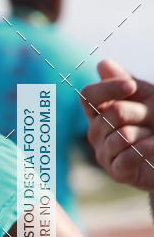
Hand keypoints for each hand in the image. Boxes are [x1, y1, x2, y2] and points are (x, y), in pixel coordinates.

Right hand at [80, 59, 153, 190]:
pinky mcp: (116, 171)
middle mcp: (96, 132)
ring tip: (151, 137)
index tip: (131, 86)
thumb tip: (103, 65)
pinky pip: (128, 156)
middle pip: (111, 114)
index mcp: (98, 112)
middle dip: (139, 113)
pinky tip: (152, 150)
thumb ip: (123, 80)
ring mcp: (104, 153)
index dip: (108, 89)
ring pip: (123, 135)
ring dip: (146, 133)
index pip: (88, 96)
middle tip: (150, 119)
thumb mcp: (145, 96)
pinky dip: (147, 149)